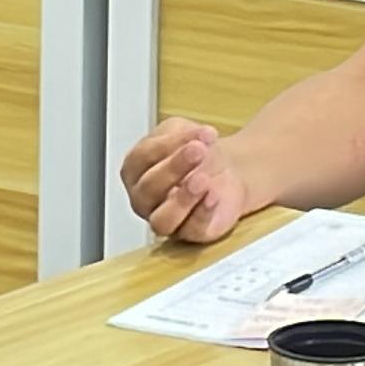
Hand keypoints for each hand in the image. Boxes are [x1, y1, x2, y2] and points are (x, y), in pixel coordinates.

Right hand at [121, 118, 255, 241]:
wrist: (229, 171)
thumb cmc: (196, 154)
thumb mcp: (182, 131)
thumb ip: (177, 135)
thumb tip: (189, 141)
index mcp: (136, 170)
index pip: (142, 158)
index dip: (168, 145)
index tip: (196, 135)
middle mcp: (145, 199)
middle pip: (149, 189)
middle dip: (174, 167)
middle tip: (198, 151)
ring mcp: (166, 219)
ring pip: (162, 220)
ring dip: (182, 199)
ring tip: (201, 179)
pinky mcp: (191, 234)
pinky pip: (192, 230)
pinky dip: (202, 213)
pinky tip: (213, 196)